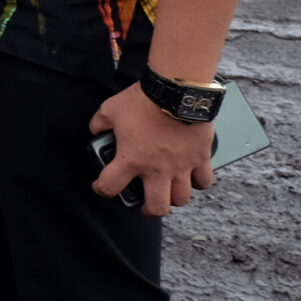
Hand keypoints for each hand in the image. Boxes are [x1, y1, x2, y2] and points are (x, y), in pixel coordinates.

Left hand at [89, 83, 217, 216]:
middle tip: (144, 202)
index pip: (110, 187)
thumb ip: (99, 124)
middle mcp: (157, 169)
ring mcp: (181, 166)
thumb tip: (96, 130)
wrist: (176, 91)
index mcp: (131, 159)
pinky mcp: (201, 158)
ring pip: (181, 199)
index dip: (102, 189)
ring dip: (173, 198)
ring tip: (168, 190)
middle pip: (156, 207)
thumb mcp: (110, 109)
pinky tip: (192, 177)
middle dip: (147, 209)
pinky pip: (204, 182)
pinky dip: (198, 183)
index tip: (101, 186)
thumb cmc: (143, 100)